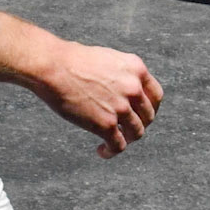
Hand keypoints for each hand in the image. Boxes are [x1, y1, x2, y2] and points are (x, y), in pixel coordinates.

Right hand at [0, 14, 162, 157]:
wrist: (53, 67)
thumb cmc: (70, 60)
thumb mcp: (106, 58)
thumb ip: (119, 74)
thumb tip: (118, 88)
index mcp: (136, 69)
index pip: (155, 95)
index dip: (150, 108)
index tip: (141, 114)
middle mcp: (133, 88)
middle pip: (148, 115)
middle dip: (138, 124)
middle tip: (126, 129)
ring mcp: (122, 107)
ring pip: (136, 132)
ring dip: (127, 139)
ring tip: (113, 141)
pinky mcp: (106, 124)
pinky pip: (118, 145)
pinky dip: (111, 151)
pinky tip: (102, 151)